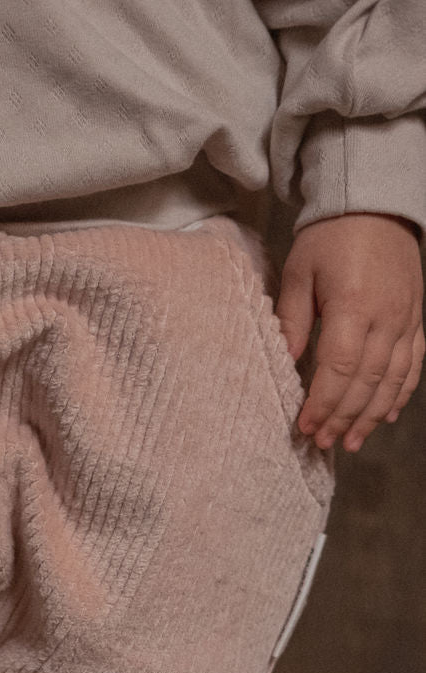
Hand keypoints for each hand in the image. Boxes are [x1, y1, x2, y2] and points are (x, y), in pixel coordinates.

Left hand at [275, 212, 423, 451]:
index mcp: (354, 305)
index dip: (322, 402)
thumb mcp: (299, 273)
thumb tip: (286, 364)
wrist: (375, 204)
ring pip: (393, 380)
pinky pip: (414, 364)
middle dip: (343, 417)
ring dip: (372, 416)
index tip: (304, 426)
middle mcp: (387, 317)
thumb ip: (292, 319)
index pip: (338, 367)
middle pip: (366, 381)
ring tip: (351, 442)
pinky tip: (387, 416)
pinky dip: (401, 393)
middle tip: (322, 443)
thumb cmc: (329, 237)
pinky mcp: (416, 319)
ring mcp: (407, 319)